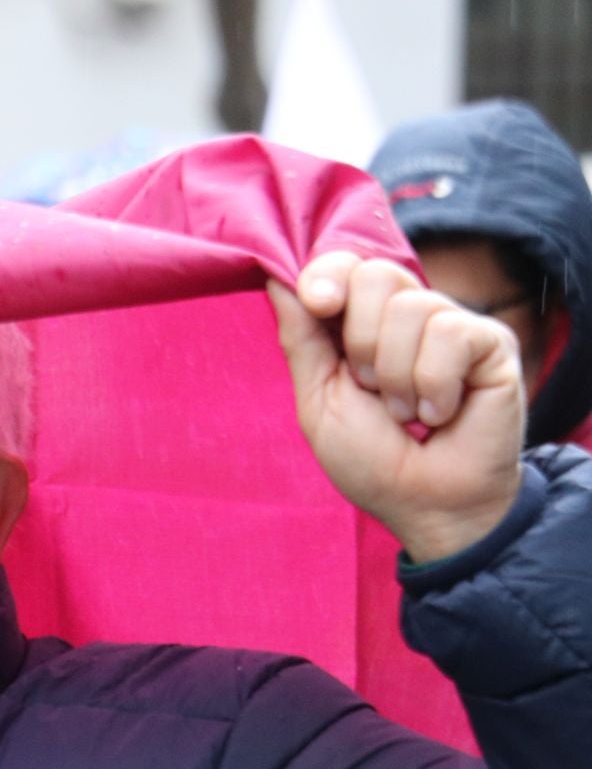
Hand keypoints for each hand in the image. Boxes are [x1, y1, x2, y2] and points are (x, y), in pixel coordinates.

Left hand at [273, 251, 525, 562]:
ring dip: (395, 377)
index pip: (344, 264)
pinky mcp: (491, 342)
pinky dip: (434, 386)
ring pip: (411, 307)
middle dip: (360, 341)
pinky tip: (442, 414)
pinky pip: (450, 335)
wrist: (425, 504)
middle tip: (370, 389)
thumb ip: (301, 337)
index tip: (320, 304)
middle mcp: (408, 315)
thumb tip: (276, 276)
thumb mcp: (319, 398)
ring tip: (408, 412)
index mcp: (362, 323)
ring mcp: (452, 325)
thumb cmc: (371, 460)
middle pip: (375, 274)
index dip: (327, 275)